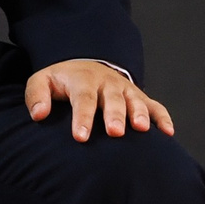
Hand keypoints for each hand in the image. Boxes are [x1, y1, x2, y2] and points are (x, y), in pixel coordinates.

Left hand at [25, 60, 173, 141]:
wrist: (85, 66)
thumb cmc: (63, 81)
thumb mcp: (43, 81)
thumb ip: (36, 96)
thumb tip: (39, 115)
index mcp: (82, 80)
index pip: (83, 99)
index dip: (83, 118)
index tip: (81, 137)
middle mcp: (106, 83)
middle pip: (112, 99)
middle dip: (115, 115)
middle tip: (115, 133)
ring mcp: (125, 90)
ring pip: (135, 100)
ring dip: (140, 114)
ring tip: (142, 129)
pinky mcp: (139, 97)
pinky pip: (155, 105)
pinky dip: (163, 117)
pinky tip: (168, 133)